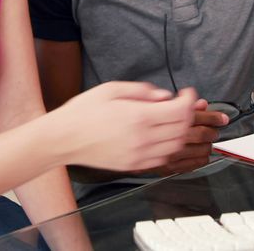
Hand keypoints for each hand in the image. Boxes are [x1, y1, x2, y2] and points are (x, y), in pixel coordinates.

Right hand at [52, 82, 195, 171]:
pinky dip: (170, 146)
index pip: (179, 110)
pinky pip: (163, 158)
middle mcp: (143, 138)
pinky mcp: (134, 165)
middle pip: (182, 128)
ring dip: (181, 131)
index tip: (186, 93)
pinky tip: (162, 136)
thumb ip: (141, 91)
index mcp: (138, 117)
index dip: (189, 99)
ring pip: (176, 145)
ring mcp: (139, 155)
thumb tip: (165, 96)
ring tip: (173, 120)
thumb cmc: (83, 111)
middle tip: (182, 104)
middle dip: (188, 114)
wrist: (64, 139)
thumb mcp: (111, 89)